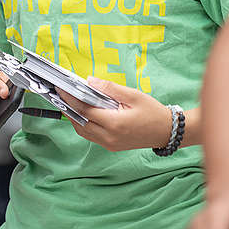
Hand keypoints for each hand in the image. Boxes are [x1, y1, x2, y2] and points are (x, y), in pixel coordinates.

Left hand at [56, 77, 172, 151]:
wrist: (167, 131)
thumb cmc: (152, 112)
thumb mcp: (133, 95)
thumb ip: (109, 89)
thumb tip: (90, 81)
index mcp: (114, 123)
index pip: (84, 109)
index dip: (70, 98)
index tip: (60, 88)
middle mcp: (109, 137)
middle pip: (79, 122)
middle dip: (68, 107)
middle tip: (61, 93)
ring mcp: (109, 144)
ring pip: (83, 131)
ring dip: (74, 117)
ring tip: (69, 101)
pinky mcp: (111, 146)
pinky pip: (90, 136)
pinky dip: (83, 124)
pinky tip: (83, 112)